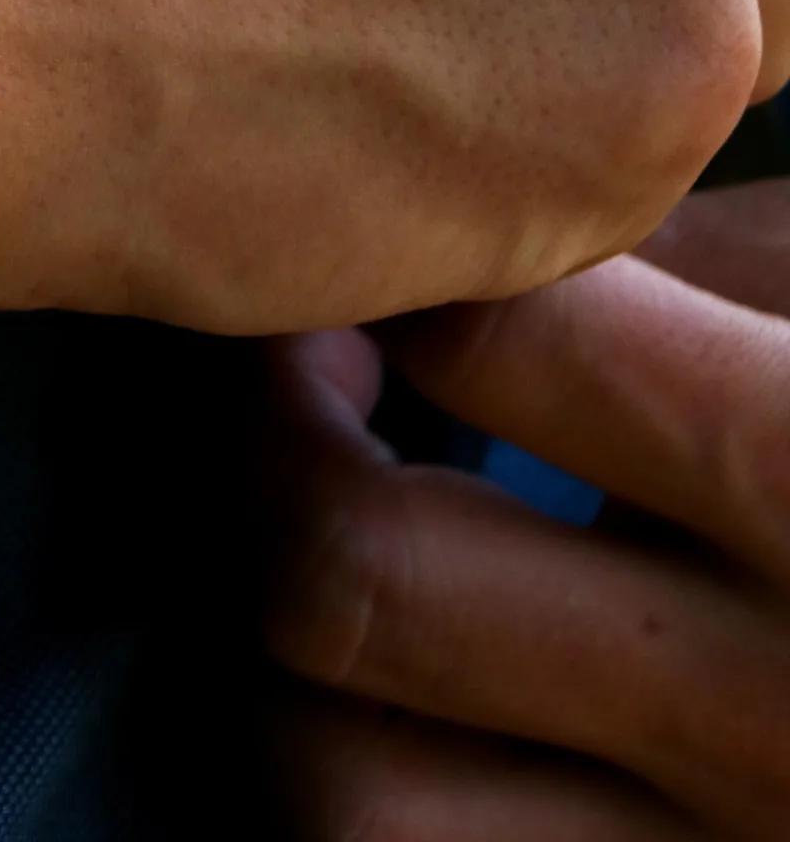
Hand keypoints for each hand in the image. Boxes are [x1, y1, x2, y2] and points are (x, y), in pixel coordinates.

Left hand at [259, 179, 789, 838]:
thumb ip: (730, 256)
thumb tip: (507, 229)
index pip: (496, 338)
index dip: (402, 260)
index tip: (391, 240)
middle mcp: (779, 719)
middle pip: (361, 568)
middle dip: (274, 440)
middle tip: (300, 366)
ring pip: (344, 789)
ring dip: (288, 654)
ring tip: (337, 539)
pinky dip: (366, 795)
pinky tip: (403, 700)